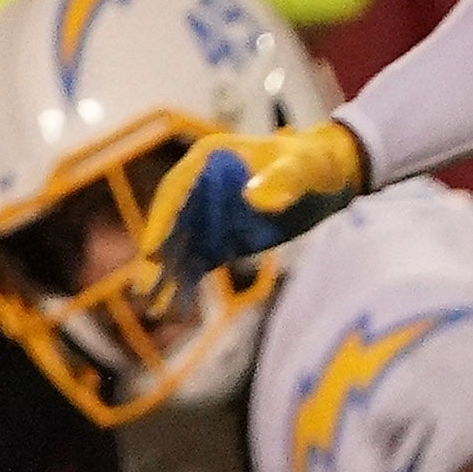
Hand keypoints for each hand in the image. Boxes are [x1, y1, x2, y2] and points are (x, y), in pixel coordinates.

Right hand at [132, 120, 366, 302]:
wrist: (327, 180)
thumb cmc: (312, 163)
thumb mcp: (302, 167)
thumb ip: (281, 179)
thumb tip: (254, 201)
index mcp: (207, 160)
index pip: (175, 191)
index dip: (161, 220)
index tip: (152, 250)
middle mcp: (197, 189)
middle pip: (169, 224)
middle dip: (158, 256)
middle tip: (145, 286)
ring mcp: (206, 217)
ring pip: (178, 249)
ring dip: (166, 278)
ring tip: (157, 308)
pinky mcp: (219, 242)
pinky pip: (196, 266)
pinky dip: (185, 287)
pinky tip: (177, 311)